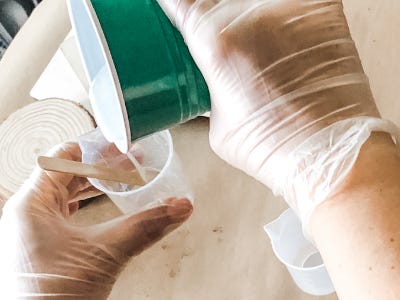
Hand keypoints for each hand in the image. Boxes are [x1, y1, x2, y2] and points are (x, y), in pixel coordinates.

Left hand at [0, 142, 192, 298]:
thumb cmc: (52, 299)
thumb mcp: (106, 254)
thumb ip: (147, 226)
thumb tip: (179, 206)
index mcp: (31, 204)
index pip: (63, 157)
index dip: (95, 148)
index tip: (120, 145)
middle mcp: (26, 212)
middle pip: (67, 173)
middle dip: (102, 166)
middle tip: (131, 162)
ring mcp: (30, 228)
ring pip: (65, 192)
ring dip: (95, 184)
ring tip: (122, 179)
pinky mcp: (39, 244)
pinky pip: (62, 211)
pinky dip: (85, 203)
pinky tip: (100, 204)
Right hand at [157, 0, 397, 229]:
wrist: (326, 153)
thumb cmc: (272, 146)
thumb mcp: (218, 124)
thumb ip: (210, 89)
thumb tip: (212, 80)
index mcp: (217, 44)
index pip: (181, 3)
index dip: (174, 5)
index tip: (175, 8)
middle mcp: (252, 17)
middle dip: (212, 12)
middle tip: (220, 35)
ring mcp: (290, 9)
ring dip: (248, 12)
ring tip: (254, 40)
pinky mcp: (324, 11)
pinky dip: (284, 11)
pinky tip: (280, 28)